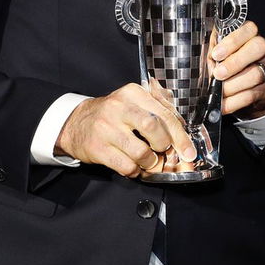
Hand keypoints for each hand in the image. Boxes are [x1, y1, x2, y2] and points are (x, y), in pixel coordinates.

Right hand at [55, 82, 194, 176]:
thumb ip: (158, 107)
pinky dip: (135, 171)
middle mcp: (118, 108)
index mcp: (132, 93)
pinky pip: (125, 166)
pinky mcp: (97, 148)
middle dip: (164, 144)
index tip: (189, 150)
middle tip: (163, 150)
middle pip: (153, 128)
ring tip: (148, 160)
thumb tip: (182, 126)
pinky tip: (134, 166)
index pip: (163, 113)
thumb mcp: (133, 101)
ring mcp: (106, 128)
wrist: (75, 123)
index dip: (180, 135)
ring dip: (150, 161)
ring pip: (140, 151)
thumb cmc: (113, 114)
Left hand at [213, 19, 264, 116]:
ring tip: (219, 91)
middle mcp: (263, 48)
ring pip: (256, 73)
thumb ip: (212, 50)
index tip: (215, 54)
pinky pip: (254, 94)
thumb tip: (199, 58)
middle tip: (217, 74)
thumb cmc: (226, 64)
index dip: (232, 41)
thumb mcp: (218, 53)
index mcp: (250, 35)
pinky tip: (224, 104)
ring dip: (233, 85)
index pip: (249, 29)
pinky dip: (235, 101)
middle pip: (258, 47)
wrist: (245, 86)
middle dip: (235, 62)